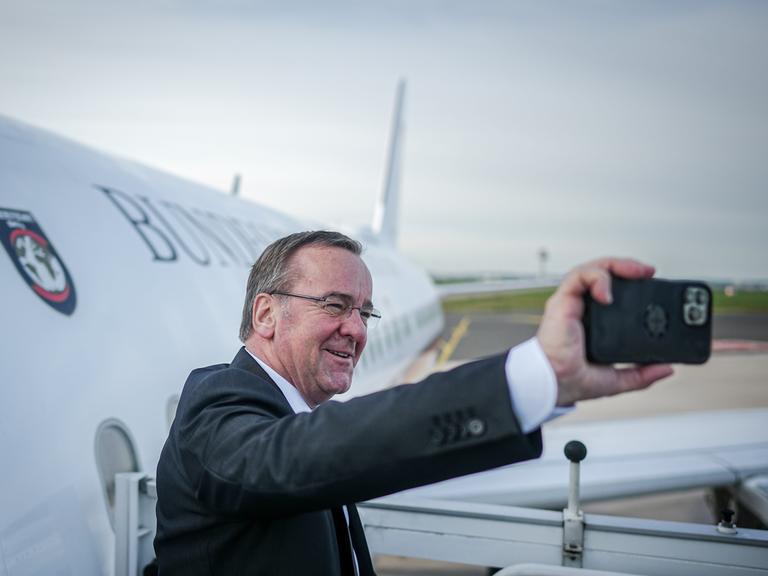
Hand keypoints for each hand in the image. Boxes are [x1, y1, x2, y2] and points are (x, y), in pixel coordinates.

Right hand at [536, 257, 673, 405]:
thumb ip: (642, 374)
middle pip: (604, 274)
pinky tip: (607, 293)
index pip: (612, 291)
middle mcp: (582, 307)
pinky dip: (596, 278)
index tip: (651, 285)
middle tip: (648, 272)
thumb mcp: (617, 379)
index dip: (631, 283)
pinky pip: (579, 277)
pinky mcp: (563, 300)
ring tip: (636, 271)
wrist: (555, 383)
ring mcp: (572, 302)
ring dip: (615, 264)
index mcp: (593, 321)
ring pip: (592, 269)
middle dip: (627, 267)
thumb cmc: (572, 380)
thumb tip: (667, 369)